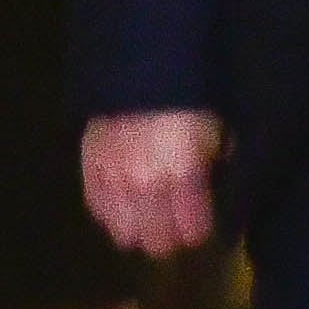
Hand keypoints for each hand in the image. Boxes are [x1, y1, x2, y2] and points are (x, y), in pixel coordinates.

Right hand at [84, 109, 223, 257]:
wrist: (137, 68)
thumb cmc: (185, 95)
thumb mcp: (214, 125)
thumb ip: (217, 158)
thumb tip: (218, 177)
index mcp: (182, 175)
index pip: (191, 229)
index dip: (198, 230)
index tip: (200, 225)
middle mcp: (146, 185)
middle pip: (157, 241)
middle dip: (169, 237)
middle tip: (174, 225)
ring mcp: (114, 179)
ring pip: (124, 233)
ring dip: (138, 229)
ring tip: (146, 218)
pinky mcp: (90, 168)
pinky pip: (97, 208)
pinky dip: (111, 212)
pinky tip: (123, 205)